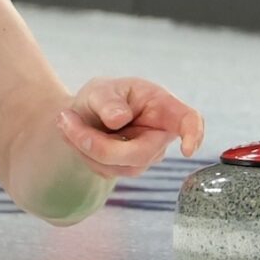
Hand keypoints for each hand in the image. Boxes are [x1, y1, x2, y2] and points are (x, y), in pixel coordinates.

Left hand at [54, 78, 203, 182]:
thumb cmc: (101, 97)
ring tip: (65, 120)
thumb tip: (120, 118)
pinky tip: (73, 133)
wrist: (81, 115)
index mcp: (161, 106)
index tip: (186, 150)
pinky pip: (105, 170)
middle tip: (66, 120)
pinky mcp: (127, 169)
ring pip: (120, 165)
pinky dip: (82, 152)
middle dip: (101, 143)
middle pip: (142, 152)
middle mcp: (157, 134)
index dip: (193, 134)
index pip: (188, 120)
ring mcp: (144, 156)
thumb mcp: (100, 89)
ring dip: (85, 145)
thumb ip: (108, 101)